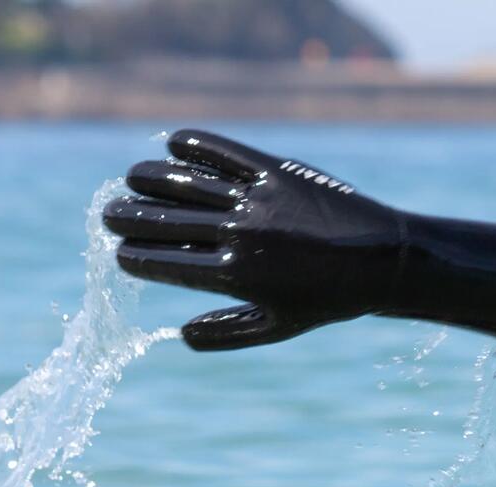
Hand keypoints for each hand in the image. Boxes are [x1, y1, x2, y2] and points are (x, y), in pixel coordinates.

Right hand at [105, 129, 404, 350]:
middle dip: (125, 217)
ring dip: (147, 179)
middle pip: (160, 221)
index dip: (132, 257)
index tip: (121, 253)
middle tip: (111, 214)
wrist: (384, 260)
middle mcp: (241, 235)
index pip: (161, 263)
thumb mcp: (279, 326)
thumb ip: (227, 333)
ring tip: (134, 180)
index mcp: (236, 276)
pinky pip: (221, 151)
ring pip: (181, 181)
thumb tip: (177, 334)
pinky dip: (190, 144)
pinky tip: (174, 146)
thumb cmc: (329, 300)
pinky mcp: (276, 171)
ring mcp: (258, 200)